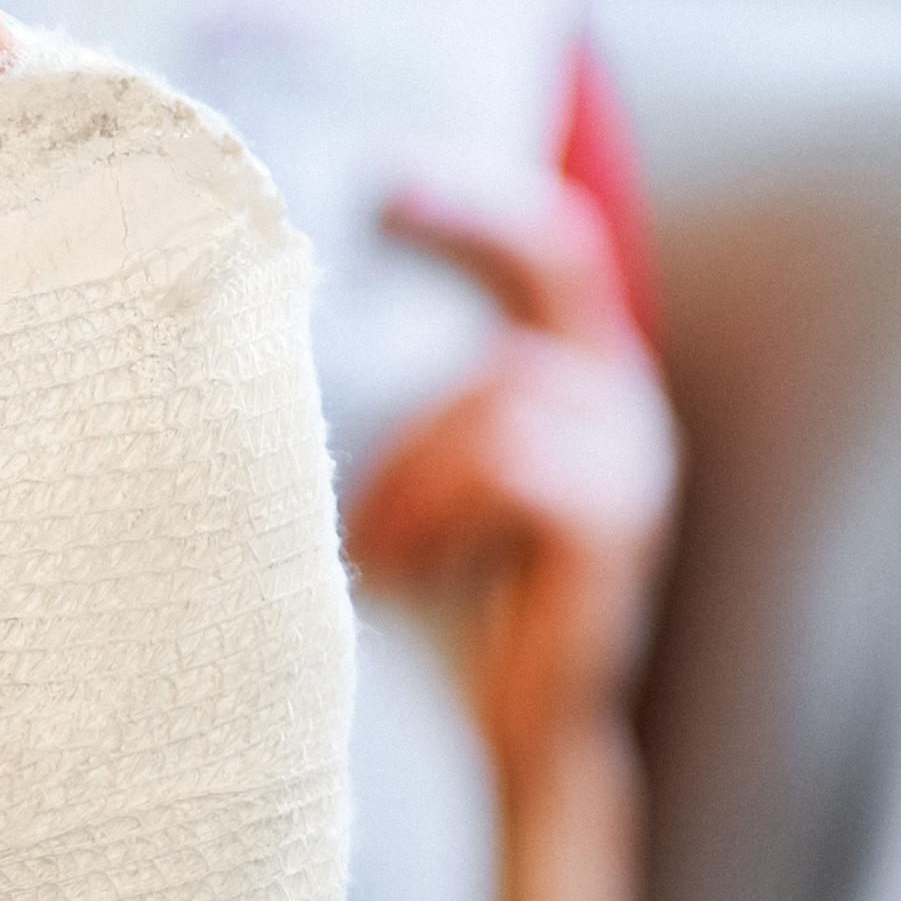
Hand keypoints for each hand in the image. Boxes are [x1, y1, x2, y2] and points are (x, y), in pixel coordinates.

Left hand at [344, 187, 678, 782]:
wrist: (506, 734)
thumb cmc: (442, 598)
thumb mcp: (417, 476)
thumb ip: (402, 394)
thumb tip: (268, 303)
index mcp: (577, 377)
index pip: (551, 250)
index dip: (480, 202)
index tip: (382, 167)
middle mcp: (621, 404)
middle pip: (535, 298)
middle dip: (452, 269)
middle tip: (365, 248)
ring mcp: (632, 465)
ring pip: (499, 400)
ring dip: (407, 470)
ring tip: (367, 549)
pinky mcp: (615, 531)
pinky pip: (513, 472)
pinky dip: (435, 510)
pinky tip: (399, 568)